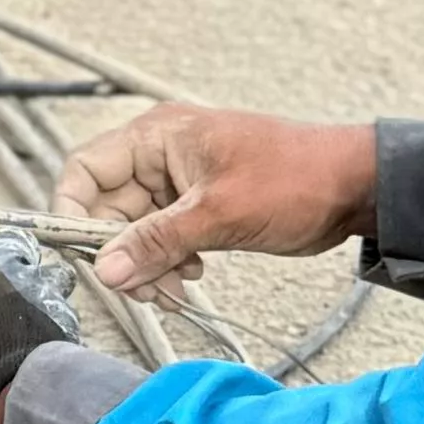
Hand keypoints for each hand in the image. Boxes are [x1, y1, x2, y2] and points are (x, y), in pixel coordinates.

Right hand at [54, 105, 378, 296]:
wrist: (352, 190)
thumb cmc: (296, 178)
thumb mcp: (219, 213)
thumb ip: (157, 241)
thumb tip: (105, 269)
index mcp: (158, 137)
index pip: (86, 169)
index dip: (72, 211)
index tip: (80, 254)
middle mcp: (160, 156)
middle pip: (106, 206)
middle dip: (118, 250)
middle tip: (138, 285)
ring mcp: (178, 184)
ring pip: (134, 229)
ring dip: (145, 263)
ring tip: (172, 286)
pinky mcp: (197, 208)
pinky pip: (161, 238)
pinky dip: (167, 262)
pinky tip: (191, 274)